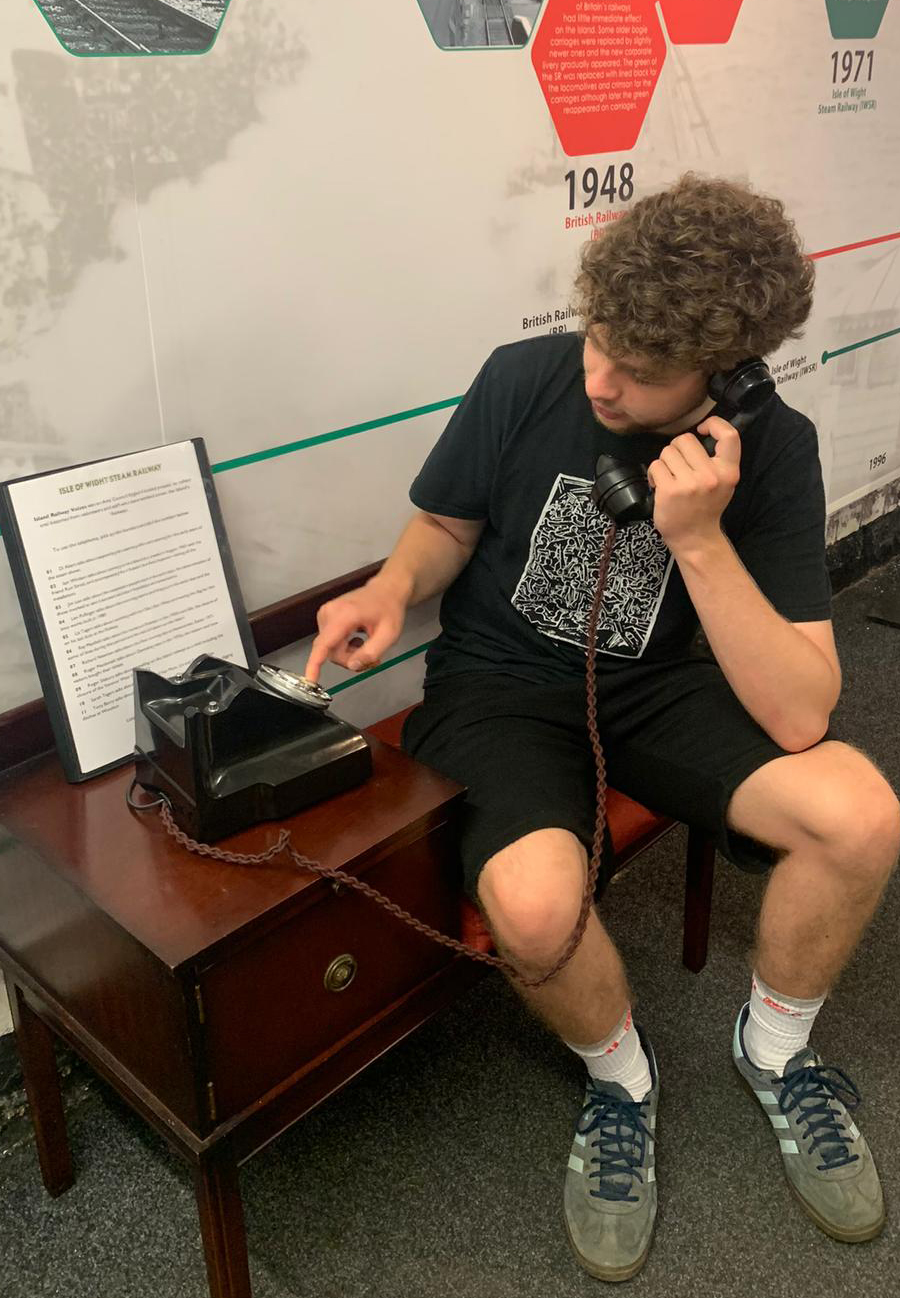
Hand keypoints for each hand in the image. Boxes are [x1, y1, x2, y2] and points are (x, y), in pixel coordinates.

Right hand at [304, 579, 405, 682]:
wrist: (385, 590)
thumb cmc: (388, 609)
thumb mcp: (389, 634)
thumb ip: (370, 652)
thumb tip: (352, 665)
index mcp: (344, 615)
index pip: (324, 645)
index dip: (315, 665)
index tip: (310, 680)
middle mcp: (330, 613)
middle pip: (331, 652)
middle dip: (350, 659)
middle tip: (371, 658)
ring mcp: (326, 613)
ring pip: (331, 649)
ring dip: (349, 653)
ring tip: (366, 644)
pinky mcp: (325, 616)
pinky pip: (331, 642)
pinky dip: (344, 646)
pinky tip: (358, 639)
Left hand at [647, 416, 740, 551]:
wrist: (695, 538)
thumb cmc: (706, 507)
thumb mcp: (723, 483)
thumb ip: (716, 460)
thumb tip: (698, 432)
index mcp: (728, 471)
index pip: (729, 435)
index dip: (714, 424)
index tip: (702, 429)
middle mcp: (711, 476)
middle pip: (685, 439)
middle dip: (677, 449)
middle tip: (678, 466)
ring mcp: (690, 484)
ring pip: (667, 451)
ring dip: (665, 463)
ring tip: (670, 479)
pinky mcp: (670, 491)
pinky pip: (656, 466)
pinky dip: (654, 474)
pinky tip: (660, 486)